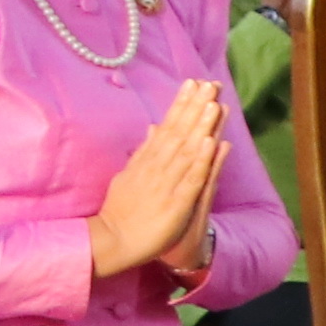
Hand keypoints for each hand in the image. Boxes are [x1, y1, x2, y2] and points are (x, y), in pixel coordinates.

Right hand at [89, 80, 228, 282]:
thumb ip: (143, 152)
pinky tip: (210, 142)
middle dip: (195, 107)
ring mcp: (165, 184)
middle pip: (179, 133)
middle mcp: (156, 167)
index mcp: (146, 160)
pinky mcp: (176, 204)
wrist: (112, 241)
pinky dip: (200, 160)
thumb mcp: (128, 175)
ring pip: (187, 150)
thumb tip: (153, 127)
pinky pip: (191, 179)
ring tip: (213, 103)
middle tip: (209, 84)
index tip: (193, 83)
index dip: (181, 104)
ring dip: (200, 126)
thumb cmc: (121, 210)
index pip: (167, 127)